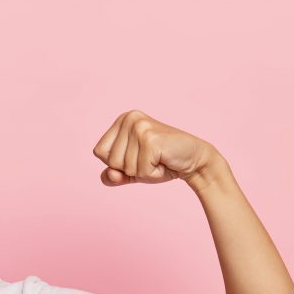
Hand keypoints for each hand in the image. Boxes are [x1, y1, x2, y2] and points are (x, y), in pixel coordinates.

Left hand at [92, 109, 218, 188]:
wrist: (194, 160)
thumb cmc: (162, 163)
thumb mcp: (133, 170)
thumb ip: (114, 175)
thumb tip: (109, 175)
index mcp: (122, 120)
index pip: (99, 152)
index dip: (116, 164)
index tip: (138, 156)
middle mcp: (129, 118)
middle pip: (111, 161)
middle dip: (131, 169)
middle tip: (152, 159)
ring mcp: (139, 127)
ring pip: (125, 167)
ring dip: (143, 172)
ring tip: (158, 159)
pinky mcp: (150, 139)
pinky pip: (141, 171)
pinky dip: (153, 173)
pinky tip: (164, 161)